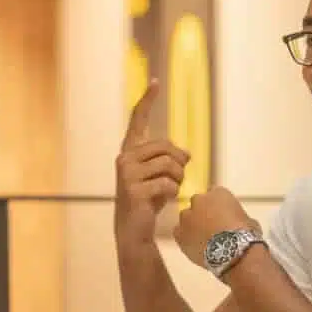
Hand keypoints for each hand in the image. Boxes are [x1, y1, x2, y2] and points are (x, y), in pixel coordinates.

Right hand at [115, 82, 189, 246]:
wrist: (133, 228)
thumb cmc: (148, 199)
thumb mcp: (160, 175)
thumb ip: (169, 159)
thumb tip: (186, 154)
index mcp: (131, 150)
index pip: (139, 119)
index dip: (148, 100)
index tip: (156, 82)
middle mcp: (125, 157)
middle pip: (167, 147)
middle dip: (180, 163)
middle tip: (177, 178)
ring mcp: (127, 173)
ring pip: (170, 165)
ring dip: (178, 179)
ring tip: (170, 190)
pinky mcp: (133, 189)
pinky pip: (168, 183)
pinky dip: (173, 192)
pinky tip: (164, 200)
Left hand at [174, 186, 257, 268]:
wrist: (233, 252)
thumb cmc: (246, 235)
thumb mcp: (248, 220)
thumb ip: (236, 216)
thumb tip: (234, 223)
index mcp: (219, 193)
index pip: (215, 194)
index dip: (218, 206)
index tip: (222, 216)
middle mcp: (199, 200)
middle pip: (198, 203)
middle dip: (203, 213)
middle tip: (212, 227)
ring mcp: (187, 216)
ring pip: (187, 217)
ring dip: (193, 225)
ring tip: (202, 239)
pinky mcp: (179, 233)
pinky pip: (179, 232)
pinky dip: (185, 237)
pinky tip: (194, 246)